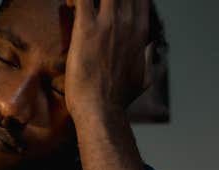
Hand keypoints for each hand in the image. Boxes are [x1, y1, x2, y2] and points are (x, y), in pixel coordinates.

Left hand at [64, 0, 150, 120]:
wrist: (102, 110)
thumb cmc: (119, 98)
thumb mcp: (144, 76)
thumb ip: (149, 59)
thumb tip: (151, 51)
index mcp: (140, 31)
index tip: (107, 4)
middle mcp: (127, 23)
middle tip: (90, 6)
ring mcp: (108, 24)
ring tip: (76, 4)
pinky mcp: (86, 29)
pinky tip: (68, 4)